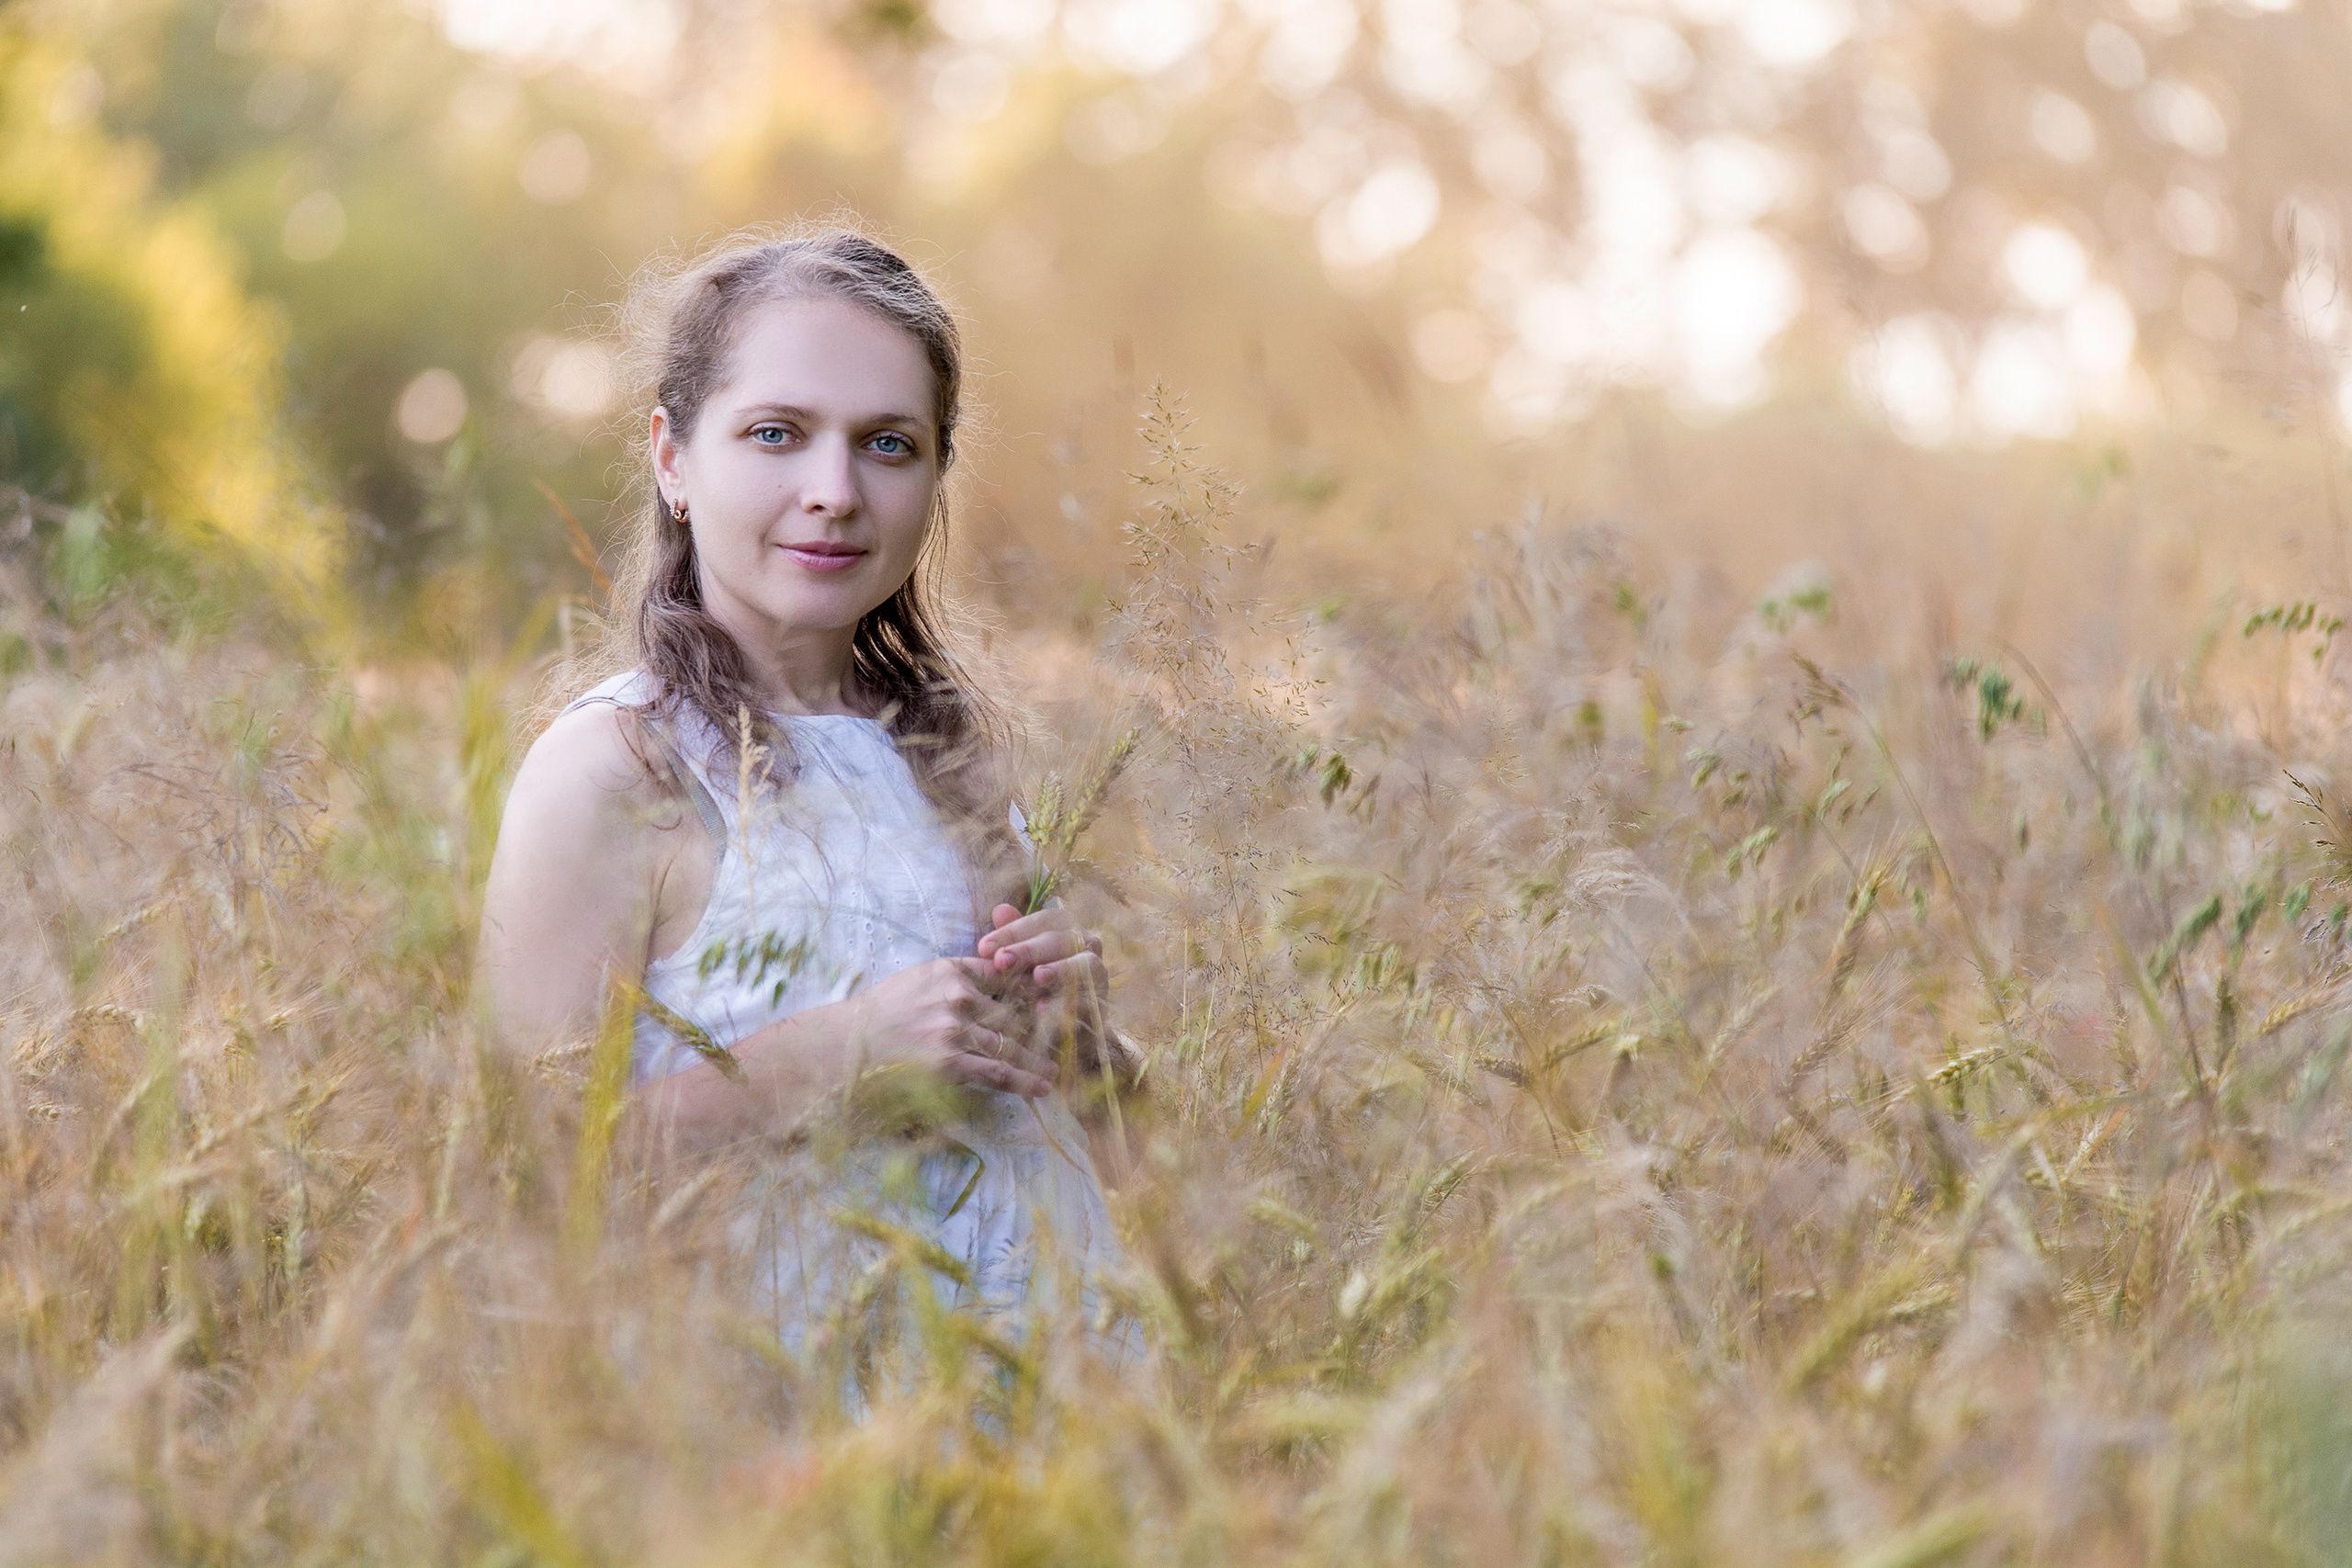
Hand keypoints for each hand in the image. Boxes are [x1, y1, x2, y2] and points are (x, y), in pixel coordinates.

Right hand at [840, 956, 1056, 1097]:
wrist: (843, 1047)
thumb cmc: (881, 1014)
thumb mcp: (920, 979)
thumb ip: (958, 977)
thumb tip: (999, 975)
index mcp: (952, 970)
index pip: (1010, 975)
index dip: (1039, 988)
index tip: (1059, 999)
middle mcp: (958, 996)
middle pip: (1019, 1010)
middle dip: (1048, 1025)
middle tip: (1073, 1037)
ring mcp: (955, 1029)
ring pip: (1014, 1043)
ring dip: (1042, 1057)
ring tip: (1059, 1067)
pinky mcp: (950, 1063)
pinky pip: (998, 1072)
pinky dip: (1025, 1080)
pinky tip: (1043, 1086)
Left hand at [976, 903, 1110, 1051]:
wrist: (1060, 1031)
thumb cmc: (1035, 986)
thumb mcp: (1019, 964)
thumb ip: (1012, 939)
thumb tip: (1000, 909)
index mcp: (1067, 929)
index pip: (1043, 921)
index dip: (1013, 931)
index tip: (983, 948)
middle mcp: (1088, 947)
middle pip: (1061, 939)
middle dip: (1029, 949)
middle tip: (1002, 960)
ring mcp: (1098, 976)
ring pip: (1085, 965)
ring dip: (1059, 970)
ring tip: (1037, 977)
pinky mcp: (1100, 1006)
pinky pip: (1088, 1002)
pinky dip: (1066, 1005)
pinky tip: (1043, 1009)